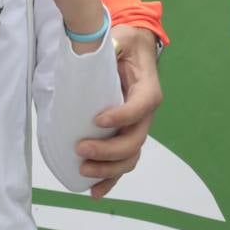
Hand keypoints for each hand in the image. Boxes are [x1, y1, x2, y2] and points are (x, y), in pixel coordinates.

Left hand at [75, 25, 162, 198]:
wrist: (133, 49)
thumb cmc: (126, 44)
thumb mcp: (120, 38)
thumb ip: (111, 45)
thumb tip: (89, 47)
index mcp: (147, 89)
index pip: (140, 107)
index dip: (121, 116)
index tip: (98, 119)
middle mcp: (145, 112)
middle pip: (134, 140)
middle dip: (109, 150)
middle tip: (81, 149)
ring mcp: (136, 127)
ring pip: (129, 156)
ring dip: (108, 169)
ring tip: (84, 172)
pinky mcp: (124, 135)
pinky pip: (121, 162)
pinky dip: (110, 178)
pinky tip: (95, 191)